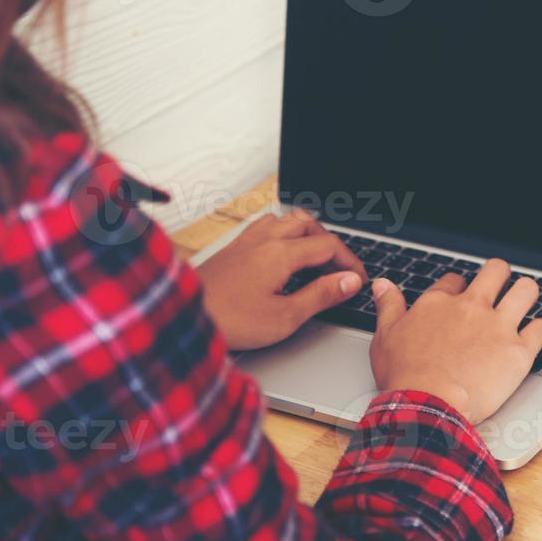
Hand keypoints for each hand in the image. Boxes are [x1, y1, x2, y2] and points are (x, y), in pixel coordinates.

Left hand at [196, 210, 366, 350]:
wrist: (183, 316)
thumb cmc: (230, 320)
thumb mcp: (285, 316)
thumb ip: (320, 296)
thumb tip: (348, 281)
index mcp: (281, 254)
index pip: (329, 246)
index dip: (349, 262)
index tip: (357, 280)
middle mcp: (264, 239)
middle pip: (310, 225)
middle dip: (331, 244)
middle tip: (339, 269)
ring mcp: (246, 241)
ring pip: (285, 220)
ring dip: (306, 233)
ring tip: (314, 256)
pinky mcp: (232, 248)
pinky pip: (265, 226)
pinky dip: (282, 233)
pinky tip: (279, 252)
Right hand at [369, 259, 541, 424]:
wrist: (428, 405)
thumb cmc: (404, 377)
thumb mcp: (384, 337)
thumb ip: (388, 306)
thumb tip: (382, 285)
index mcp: (439, 303)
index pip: (455, 281)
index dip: (459, 288)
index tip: (459, 299)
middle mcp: (471, 308)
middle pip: (495, 271)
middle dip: (499, 275)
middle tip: (499, 286)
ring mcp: (498, 327)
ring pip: (525, 290)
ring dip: (527, 292)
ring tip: (526, 299)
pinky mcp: (519, 350)